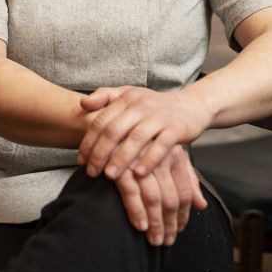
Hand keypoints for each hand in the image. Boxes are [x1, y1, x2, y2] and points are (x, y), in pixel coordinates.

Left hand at [77, 86, 211, 179]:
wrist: (191, 106)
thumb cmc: (154, 106)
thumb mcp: (130, 95)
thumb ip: (105, 96)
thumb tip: (82, 103)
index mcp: (127, 98)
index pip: (102, 120)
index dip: (89, 141)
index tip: (81, 160)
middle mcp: (142, 105)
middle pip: (115, 130)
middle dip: (100, 153)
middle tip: (92, 172)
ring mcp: (160, 117)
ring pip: (136, 139)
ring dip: (121, 159)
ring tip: (109, 175)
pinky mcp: (177, 128)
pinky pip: (161, 146)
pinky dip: (149, 160)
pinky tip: (138, 174)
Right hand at [114, 144, 207, 245]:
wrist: (107, 128)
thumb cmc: (139, 147)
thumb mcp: (168, 157)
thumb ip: (187, 180)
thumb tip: (202, 205)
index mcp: (175, 153)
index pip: (185, 191)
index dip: (183, 214)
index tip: (178, 230)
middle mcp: (160, 156)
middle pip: (171, 197)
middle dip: (169, 223)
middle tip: (166, 241)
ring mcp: (140, 159)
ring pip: (153, 198)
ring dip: (155, 223)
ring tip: (155, 241)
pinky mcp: (119, 164)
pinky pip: (131, 192)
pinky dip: (136, 211)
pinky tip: (140, 226)